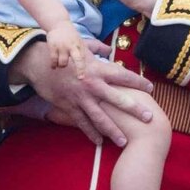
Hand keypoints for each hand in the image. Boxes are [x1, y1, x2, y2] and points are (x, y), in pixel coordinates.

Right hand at [11, 41, 154, 146]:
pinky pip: (82, 123)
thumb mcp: (82, 47)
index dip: (138, 82)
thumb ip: (98, 49)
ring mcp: (81, 98)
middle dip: (134, 110)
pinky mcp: (69, 106)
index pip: (123, 76)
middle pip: (117, 99)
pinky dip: (90, 133)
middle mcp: (92, 85)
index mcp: (98, 69)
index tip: (151, 88)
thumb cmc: (62, 53)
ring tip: (124, 141)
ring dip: (113, 130)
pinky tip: (98, 141)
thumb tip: (109, 49)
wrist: (39, 63)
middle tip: (148, 118)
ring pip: (100, 117)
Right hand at [45, 23, 87, 78]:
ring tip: (61, 62)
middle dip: (79, 69)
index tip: (81, 78)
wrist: (59, 24)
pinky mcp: (52, 47)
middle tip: (80, 78)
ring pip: (62, 64)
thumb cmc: (71, 37)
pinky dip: (53, 65)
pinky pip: (53, 61)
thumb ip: (87, 51)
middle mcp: (71, 46)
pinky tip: (53, 65)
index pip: (82, 59)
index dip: (81, 69)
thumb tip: (103, 55)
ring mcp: (61, 47)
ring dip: (61, 65)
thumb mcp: (81, 42)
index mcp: (79, 46)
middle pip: (77, 60)